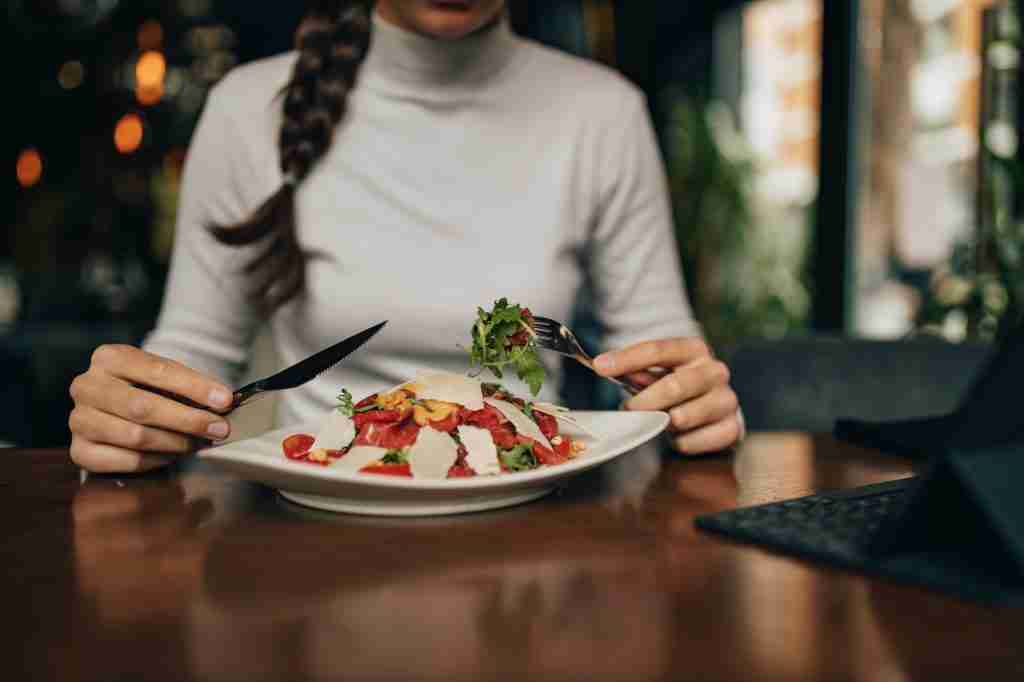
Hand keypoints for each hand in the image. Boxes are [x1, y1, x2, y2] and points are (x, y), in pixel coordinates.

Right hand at [69, 345, 234, 472]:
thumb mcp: (164, 378)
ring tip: (198, 443)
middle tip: (219, 428)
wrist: (112, 408)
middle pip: (142, 407)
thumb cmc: (145, 390)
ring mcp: (78, 419)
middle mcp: (87, 386)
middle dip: (188, 420)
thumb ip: (189, 387)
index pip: (157, 371)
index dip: (194, 387)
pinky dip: (156, 460)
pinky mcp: (80, 450)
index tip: (224, 400)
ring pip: (135, 436)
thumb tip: (223, 402)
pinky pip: (127, 460)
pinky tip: (172, 454)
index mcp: (109, 358)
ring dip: (176, 442)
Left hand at [594, 338, 741, 453]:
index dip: (627, 358)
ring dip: (662, 423)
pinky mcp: (731, 428)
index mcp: (694, 350)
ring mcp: (727, 400)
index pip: (659, 349)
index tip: (600, 366)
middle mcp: (715, 371)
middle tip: (627, 409)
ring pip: (684, 416)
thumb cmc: (679, 390)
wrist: (716, 415)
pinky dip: (678, 442)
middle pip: (675, 385)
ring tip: (657, 422)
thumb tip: (604, 365)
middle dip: (645, 401)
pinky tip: (677, 436)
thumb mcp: (658, 375)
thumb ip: (636, 371)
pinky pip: (693, 440)